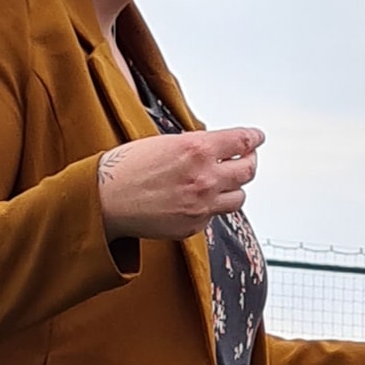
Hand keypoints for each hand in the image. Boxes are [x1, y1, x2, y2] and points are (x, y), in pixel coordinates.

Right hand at [96, 126, 264, 240]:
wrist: (107, 199)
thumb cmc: (128, 168)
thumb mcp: (166, 143)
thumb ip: (196, 145)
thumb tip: (216, 147)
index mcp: (198, 149)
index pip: (243, 142)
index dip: (254, 139)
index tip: (257, 138)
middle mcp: (205, 178)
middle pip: (248, 170)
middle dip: (249, 162)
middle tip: (245, 159)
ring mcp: (201, 205)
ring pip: (239, 197)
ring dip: (235, 188)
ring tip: (225, 182)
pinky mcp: (193, 226)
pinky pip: (214, 215)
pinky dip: (211, 206)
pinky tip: (196, 199)